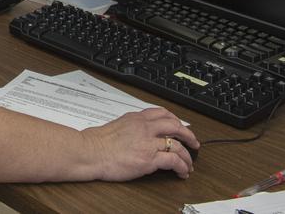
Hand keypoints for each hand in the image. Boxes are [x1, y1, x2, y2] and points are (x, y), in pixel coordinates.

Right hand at [81, 107, 198, 179]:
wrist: (90, 152)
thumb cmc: (96, 142)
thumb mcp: (116, 126)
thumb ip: (130, 127)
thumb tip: (137, 134)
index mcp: (135, 118)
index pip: (162, 113)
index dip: (175, 120)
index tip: (179, 126)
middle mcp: (144, 127)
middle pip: (175, 126)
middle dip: (188, 135)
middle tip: (194, 143)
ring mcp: (148, 143)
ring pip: (177, 145)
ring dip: (187, 156)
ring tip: (189, 164)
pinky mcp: (149, 159)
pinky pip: (174, 161)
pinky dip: (182, 166)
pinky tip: (182, 172)